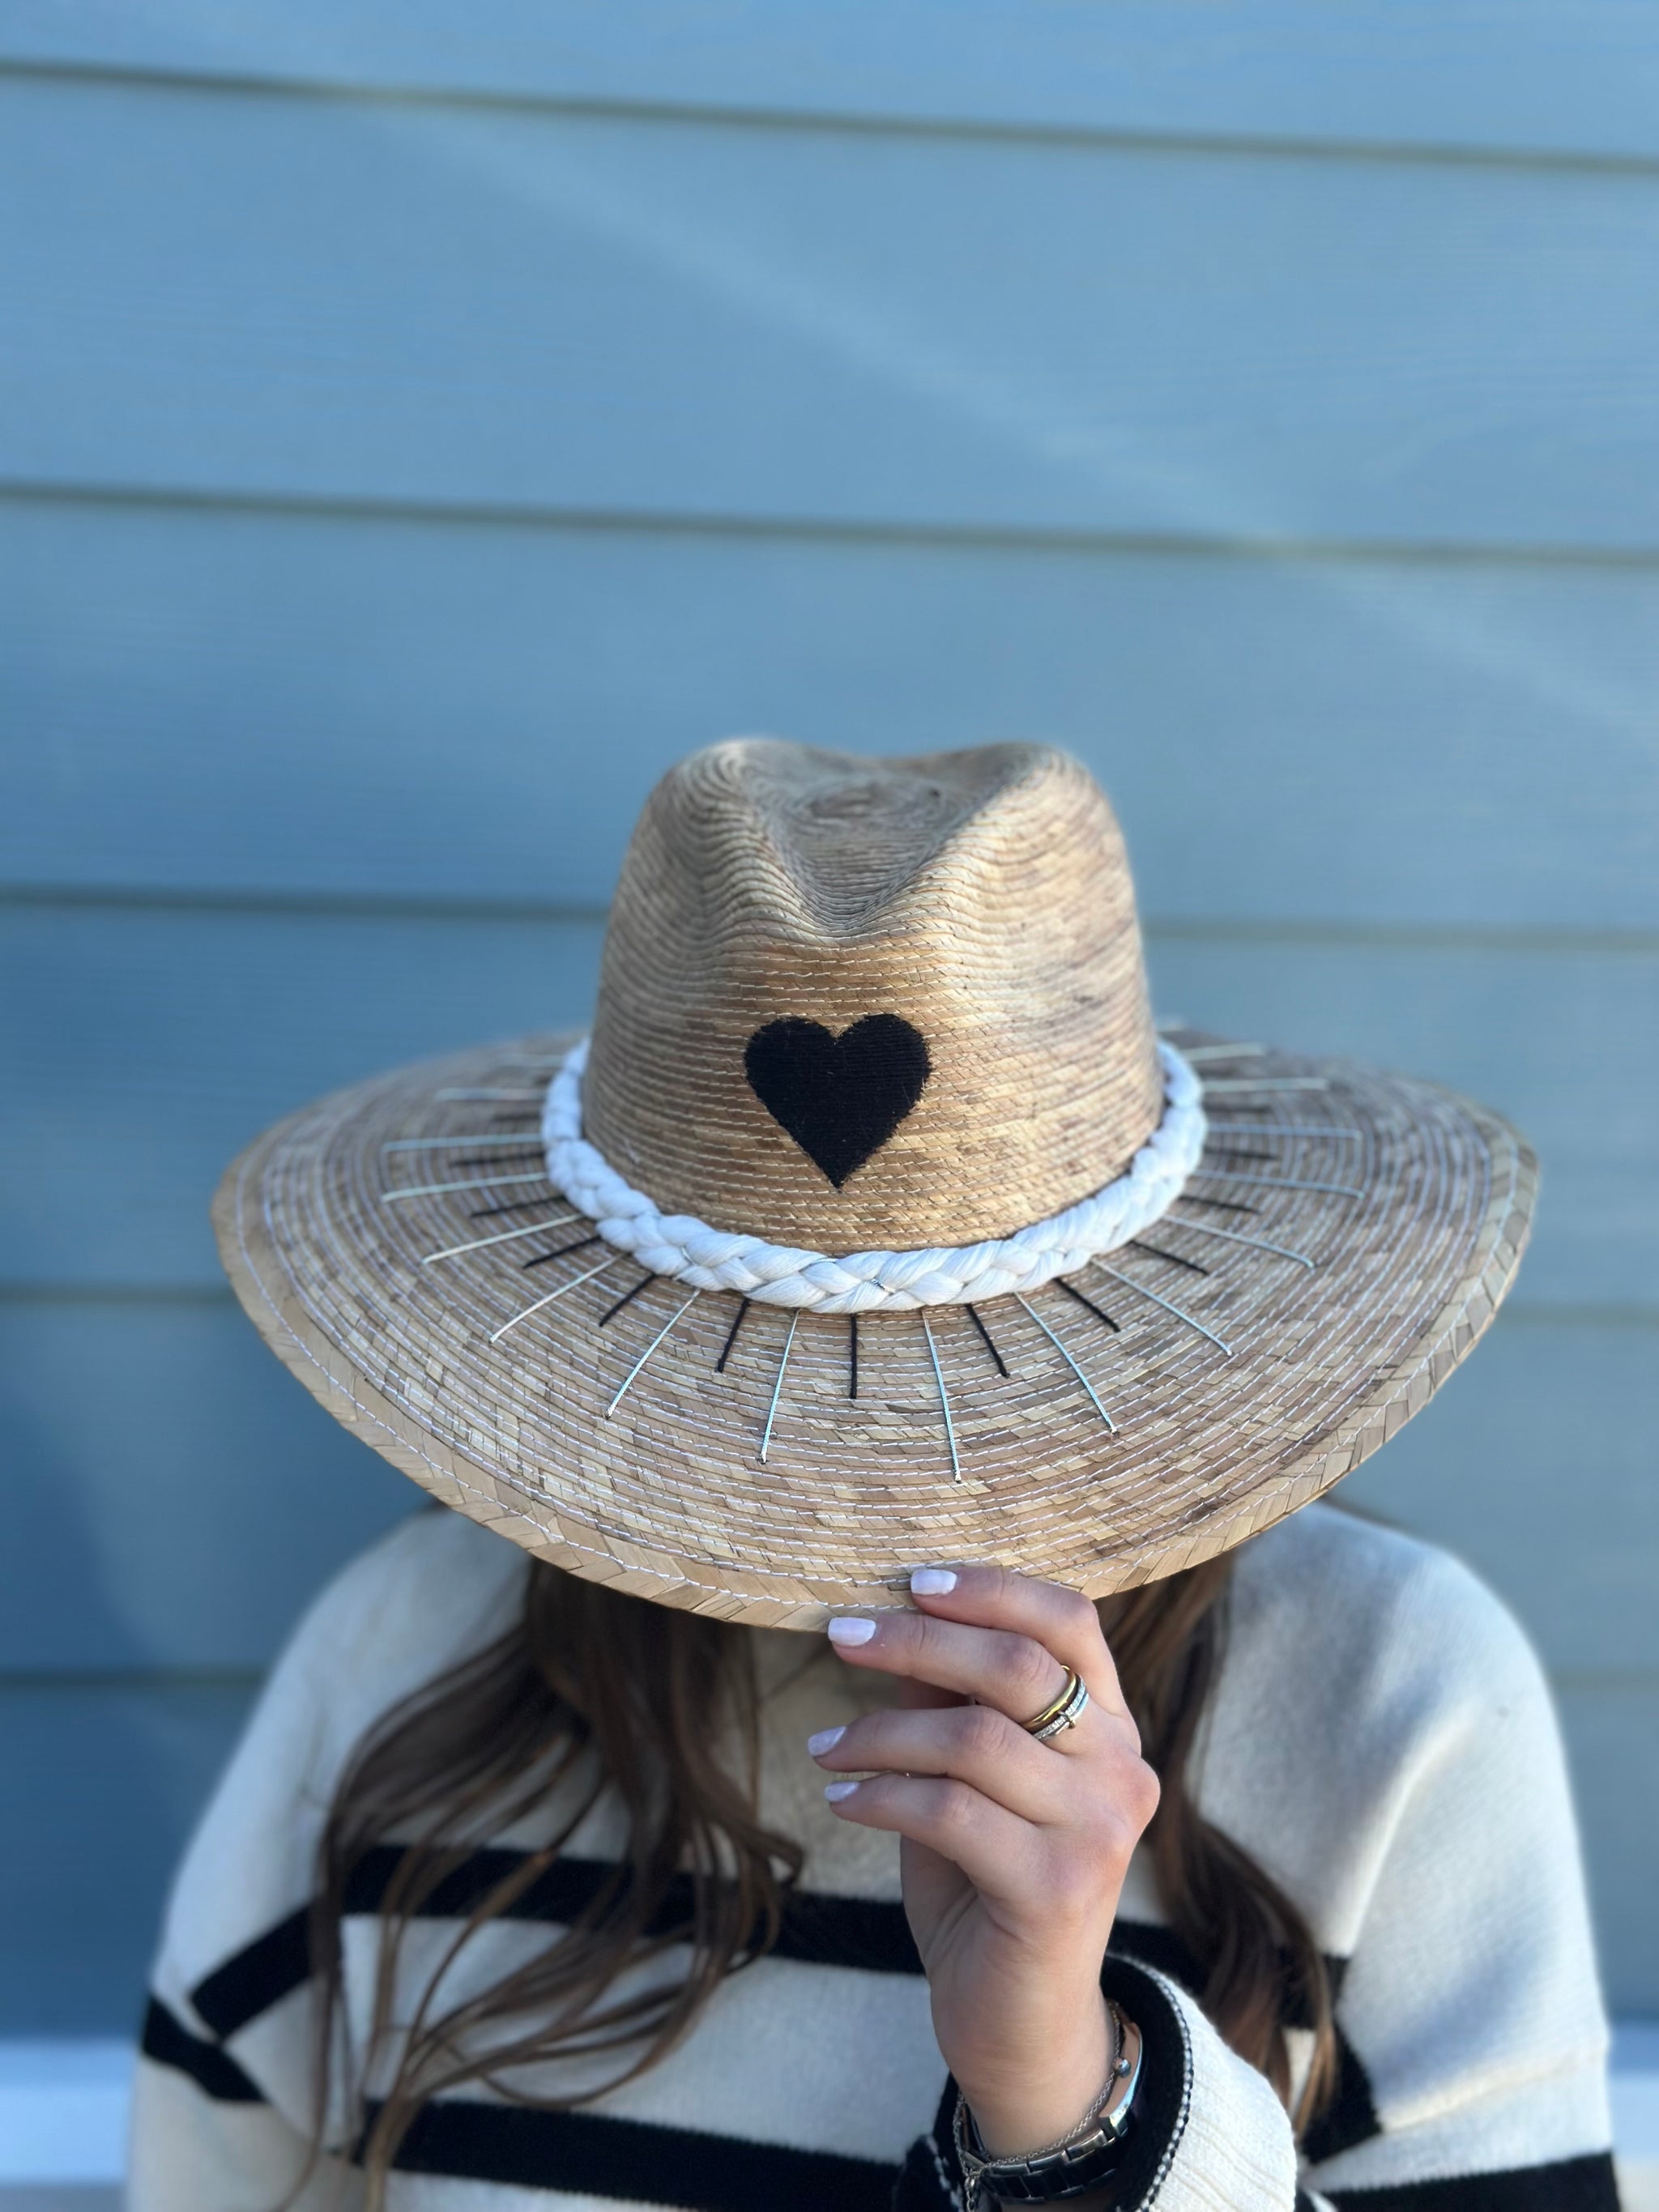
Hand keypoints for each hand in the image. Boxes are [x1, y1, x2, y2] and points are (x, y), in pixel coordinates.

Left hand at [809, 1564, 1157, 2160]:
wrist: (1019, 2025)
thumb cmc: (984, 1884)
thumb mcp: (968, 1776)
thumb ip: (950, 1699)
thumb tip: (895, 1618)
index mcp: (1110, 1725)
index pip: (1069, 1619)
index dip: (990, 1587)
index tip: (911, 1581)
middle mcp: (1123, 1767)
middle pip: (1018, 1665)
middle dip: (918, 1640)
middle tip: (842, 1636)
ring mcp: (1099, 1828)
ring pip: (975, 1737)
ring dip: (881, 1730)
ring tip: (827, 1747)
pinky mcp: (1058, 1887)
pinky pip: (949, 1810)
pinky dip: (880, 1796)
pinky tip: (844, 1801)